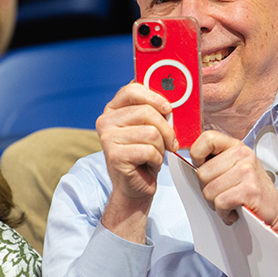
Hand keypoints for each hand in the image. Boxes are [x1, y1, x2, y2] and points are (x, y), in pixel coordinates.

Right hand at [95, 82, 176, 241]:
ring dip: (161, 148)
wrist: (136, 187)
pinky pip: (149, 150)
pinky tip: (149, 165)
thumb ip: (154, 110)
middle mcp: (105, 121)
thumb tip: (172, 96)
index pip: (132, 89)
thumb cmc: (145, 155)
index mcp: (113, 110)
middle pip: (147, 112)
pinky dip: (156, 160)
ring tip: (155, 155)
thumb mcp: (149, 127)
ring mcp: (107, 138)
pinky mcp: (114, 156)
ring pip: (151, 132)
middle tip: (169, 142)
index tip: (168, 108)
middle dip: (166, 129)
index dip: (154, 97)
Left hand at [190, 131, 277, 234]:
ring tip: (229, 203)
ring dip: (215, 203)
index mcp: (235, 146)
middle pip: (202, 173)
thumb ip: (214, 161)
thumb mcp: (233, 168)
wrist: (273, 209)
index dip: (197, 156)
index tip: (202, 167)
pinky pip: (220, 202)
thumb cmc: (249, 190)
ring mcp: (247, 172)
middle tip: (222, 194)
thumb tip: (191, 163)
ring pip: (209, 191)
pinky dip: (223, 212)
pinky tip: (233, 211)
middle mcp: (242, 155)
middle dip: (207, 190)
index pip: (206, 138)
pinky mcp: (249, 190)